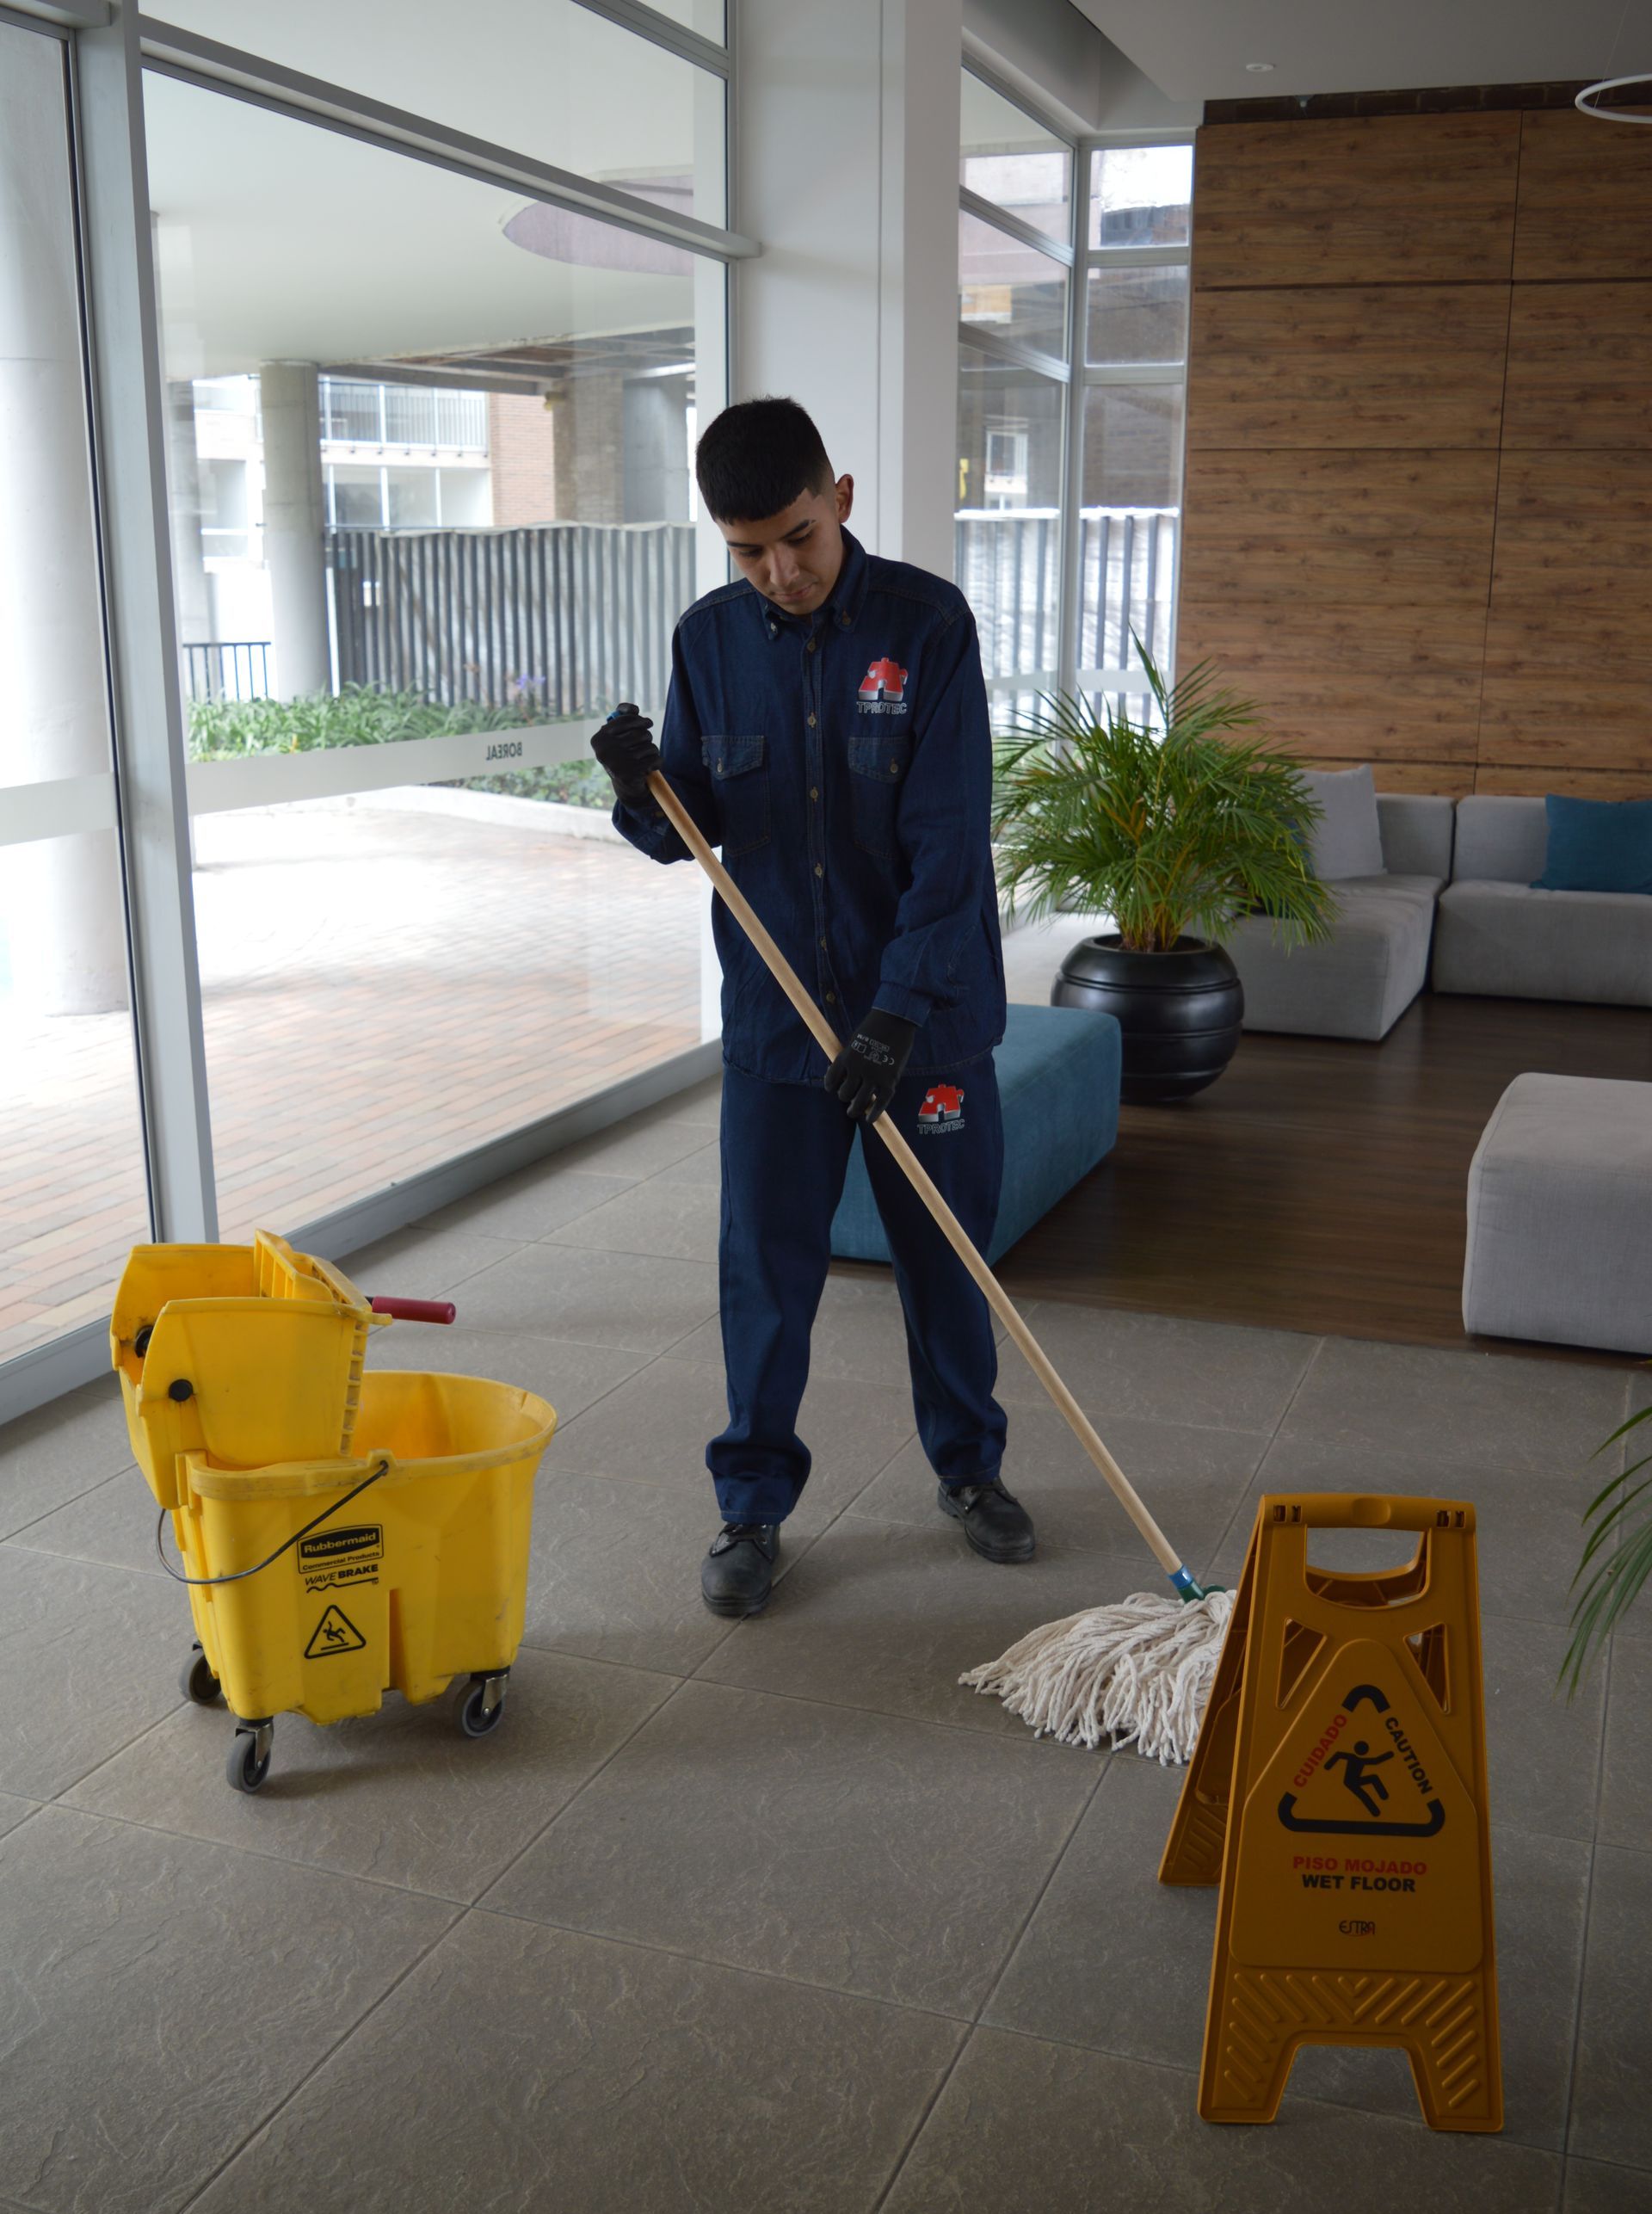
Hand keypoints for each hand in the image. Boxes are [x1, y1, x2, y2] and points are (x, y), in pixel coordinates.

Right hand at [591, 703, 661, 805]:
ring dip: (652, 750)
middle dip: (647, 737)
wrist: (626, 785)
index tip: (648, 723)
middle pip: (640, 733)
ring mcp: (617, 763)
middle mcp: (604, 751)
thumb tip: (634, 709)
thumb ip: (624, 717)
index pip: (626, 720)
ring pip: (649, 746)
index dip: (640, 720)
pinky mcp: (631, 774)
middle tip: (646, 743)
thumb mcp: (619, 735)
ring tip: (646, 757)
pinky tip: (651, 767)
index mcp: (599, 739)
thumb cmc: (624, 754)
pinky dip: (657, 762)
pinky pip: (654, 759)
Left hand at [823, 1008, 916, 1123]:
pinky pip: (880, 1103)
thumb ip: (847, 1059)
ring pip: (859, 1103)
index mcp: (844, 1058)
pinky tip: (870, 1119)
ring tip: (853, 1111)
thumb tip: (841, 1078)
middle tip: (849, 1099)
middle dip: (845, 1097)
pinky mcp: (890, 1081)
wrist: (895, 1019)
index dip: (832, 1087)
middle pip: (844, 1094)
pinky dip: (874, 1114)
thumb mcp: (853, 1041)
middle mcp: (856, 1069)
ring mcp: (873, 1076)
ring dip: (854, 1110)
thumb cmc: (873, 1028)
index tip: (835, 1088)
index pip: (830, 1082)